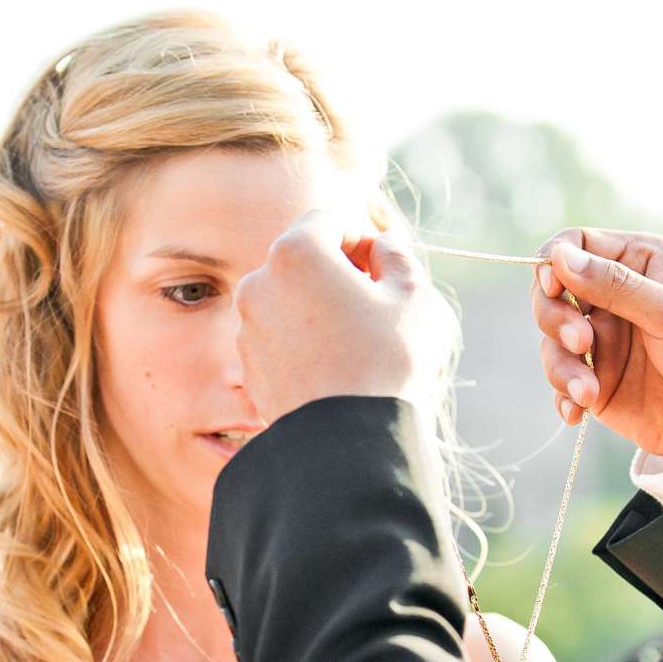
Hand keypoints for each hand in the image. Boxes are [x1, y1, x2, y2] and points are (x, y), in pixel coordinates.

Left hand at [235, 211, 455, 422]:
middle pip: (304, 258)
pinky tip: (336, 368)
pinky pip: (281, 338)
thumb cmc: (387, 361)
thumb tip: (381, 247)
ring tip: (357, 342)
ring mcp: (248, 327)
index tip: (385, 267)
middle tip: (376, 303)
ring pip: (290, 299)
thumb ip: (397, 255)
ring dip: (320, 307)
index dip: (364, 237)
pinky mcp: (248, 366)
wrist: (349, 441)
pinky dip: (305, 341)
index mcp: (296, 252)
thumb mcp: (414, 295)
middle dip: (339, 271)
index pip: (330, 220)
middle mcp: (259, 283)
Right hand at [534, 228, 662, 462]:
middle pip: (552, 292)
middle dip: (554, 318)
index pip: (576, 244)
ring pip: (551, 341)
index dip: (554, 262)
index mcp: (639, 263)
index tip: (553, 288)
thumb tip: (560, 257)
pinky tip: (577, 412)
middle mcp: (614, 297)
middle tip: (581, 342)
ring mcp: (603, 341)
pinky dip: (562, 396)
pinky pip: (561, 382)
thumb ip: (617, 287)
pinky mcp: (597, 380)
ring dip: (560, 366)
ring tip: (587, 393)